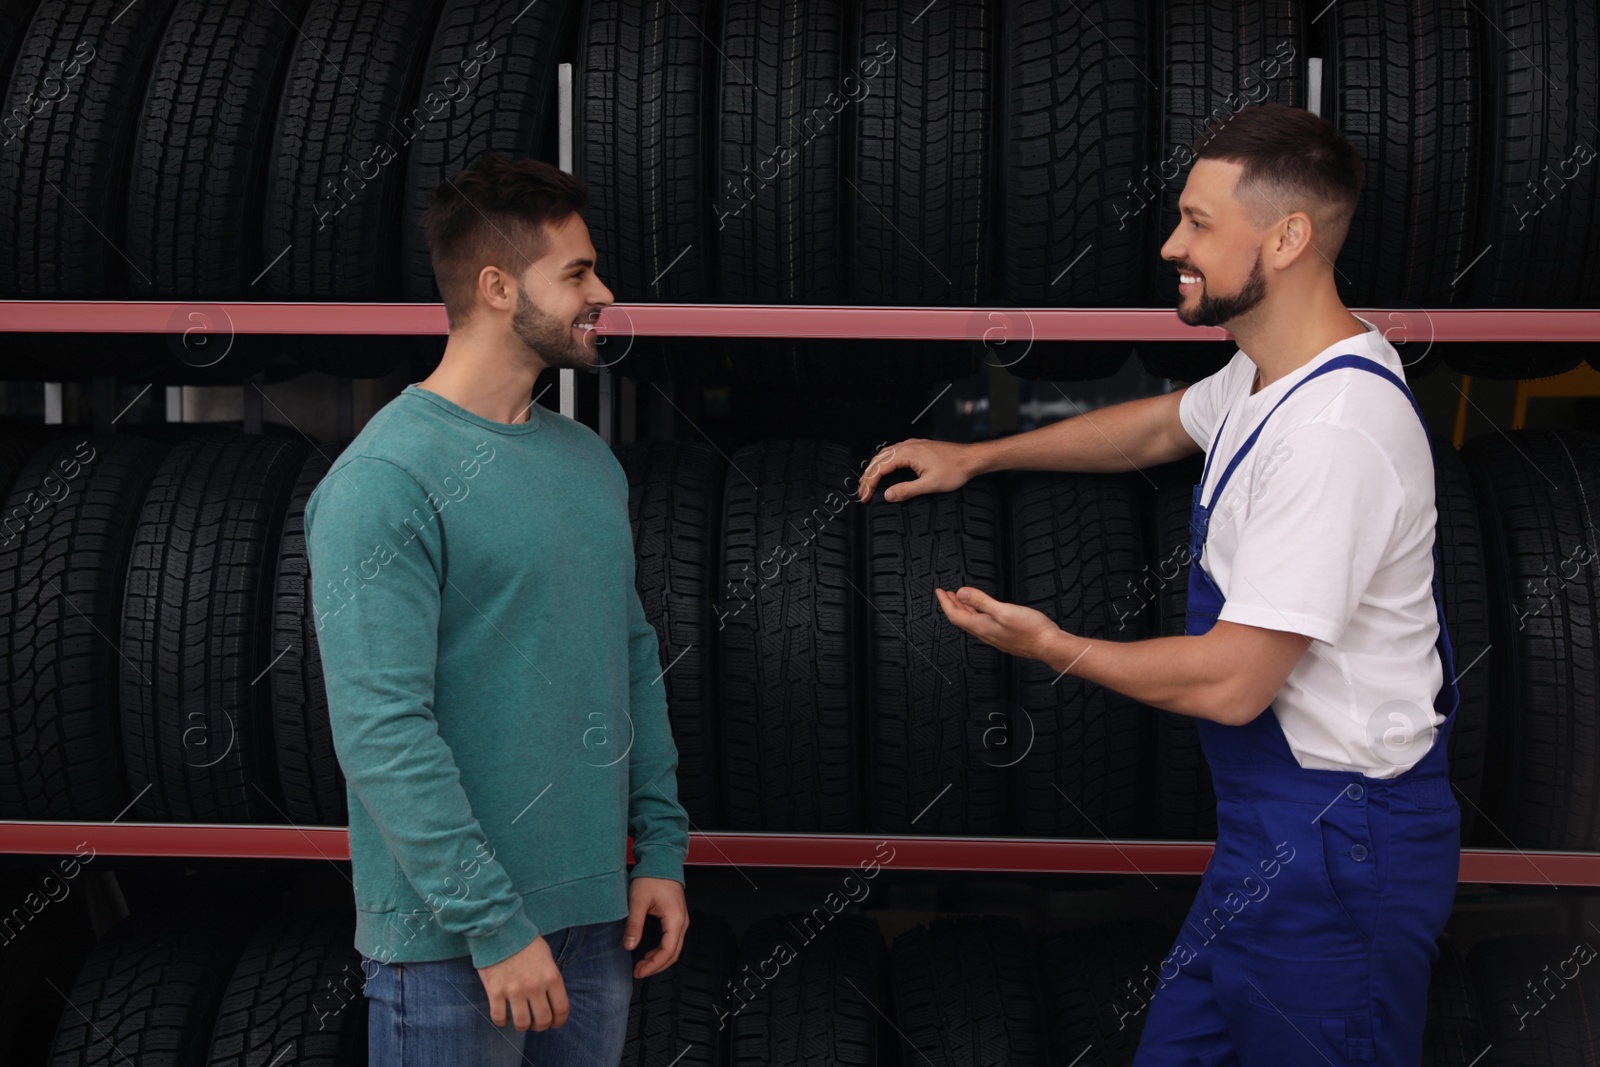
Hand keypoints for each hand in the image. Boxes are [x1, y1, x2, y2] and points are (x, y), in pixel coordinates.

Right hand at [478, 934, 568, 1030]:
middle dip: (541, 1025)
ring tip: (521, 1020)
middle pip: (542, 1019)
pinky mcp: (495, 992)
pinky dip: (502, 1021)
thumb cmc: (524, 941)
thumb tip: (551, 998)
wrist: (500, 929)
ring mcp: (514, 991)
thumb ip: (550, 977)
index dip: (560, 1020)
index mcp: (551, 976)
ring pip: (522, 1023)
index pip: (561, 1009)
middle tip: (537, 1023)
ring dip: (523, 1025)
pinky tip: (503, 1016)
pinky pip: (499, 1017)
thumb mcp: (546, 956)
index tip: (555, 1023)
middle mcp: (534, 986)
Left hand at [625, 876, 686, 978]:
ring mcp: (681, 919)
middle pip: (673, 954)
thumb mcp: (638, 901)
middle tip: (639, 972)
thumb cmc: (652, 876)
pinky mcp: (676, 917)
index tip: (639, 971)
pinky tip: (650, 952)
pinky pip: (673, 940)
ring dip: (659, 959)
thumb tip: (629, 945)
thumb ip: (634, 925)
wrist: (662, 859)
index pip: (667, 952)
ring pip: (674, 948)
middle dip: (656, 966)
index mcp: (675, 919)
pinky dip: (662, 950)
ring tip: (642, 964)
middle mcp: (682, 921)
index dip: (653, 965)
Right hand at [856, 438, 976, 502]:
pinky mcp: (917, 447)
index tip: (864, 496)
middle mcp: (907, 446)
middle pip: (878, 460)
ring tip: (868, 483)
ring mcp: (912, 445)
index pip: (879, 468)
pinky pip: (893, 453)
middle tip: (862, 493)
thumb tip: (888, 495)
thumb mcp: (929, 485)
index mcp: (907, 453)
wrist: (970, 459)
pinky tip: (884, 469)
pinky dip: (884, 463)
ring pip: (884, 455)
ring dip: (874, 469)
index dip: (869, 483)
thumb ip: (906, 490)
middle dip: (867, 477)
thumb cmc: (954, 469)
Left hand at [935, 585, 1065, 665]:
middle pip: (962, 619)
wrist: (1049, 645)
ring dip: (964, 609)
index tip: (939, 592)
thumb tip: (961, 593)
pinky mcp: (1004, 636)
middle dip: (952, 605)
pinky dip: (977, 614)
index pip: (955, 615)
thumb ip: (981, 601)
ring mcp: (995, 636)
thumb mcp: (1003, 610)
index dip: (945, 603)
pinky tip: (982, 611)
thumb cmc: (1031, 630)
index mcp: (982, 627)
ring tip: (961, 599)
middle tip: (946, 594)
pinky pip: (983, 625)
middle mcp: (986, 634)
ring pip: (972, 622)